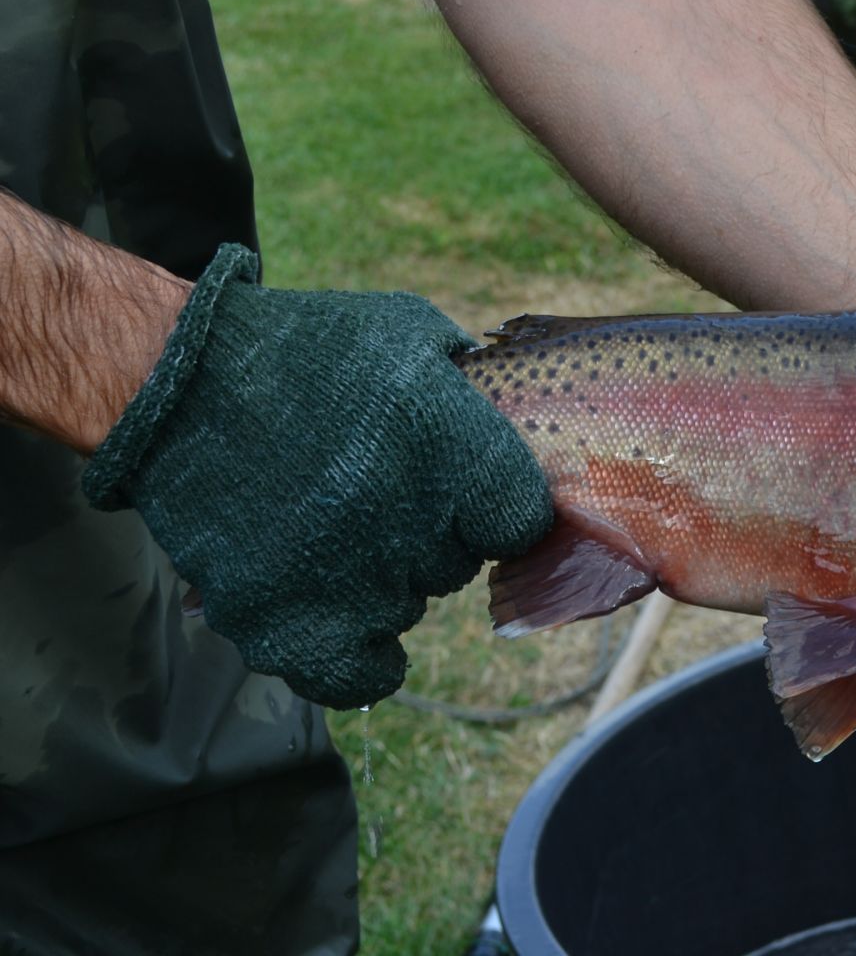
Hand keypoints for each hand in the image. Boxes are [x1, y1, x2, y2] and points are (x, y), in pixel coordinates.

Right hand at [83, 245, 552, 707]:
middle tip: (373, 493)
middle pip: (458, 563)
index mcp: (457, 453)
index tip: (473, 497)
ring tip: (328, 524)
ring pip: (406, 607)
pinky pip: (355, 675)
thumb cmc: (304, 348)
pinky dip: (356, 656)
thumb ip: (471, 385)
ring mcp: (350, 583)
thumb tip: (507, 419)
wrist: (179, 384)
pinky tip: (344, 621)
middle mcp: (414, 526)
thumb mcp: (411, 333)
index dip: (498, 510)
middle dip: (429, 533)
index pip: (523, 522)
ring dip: (382, 579)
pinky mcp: (285, 625)